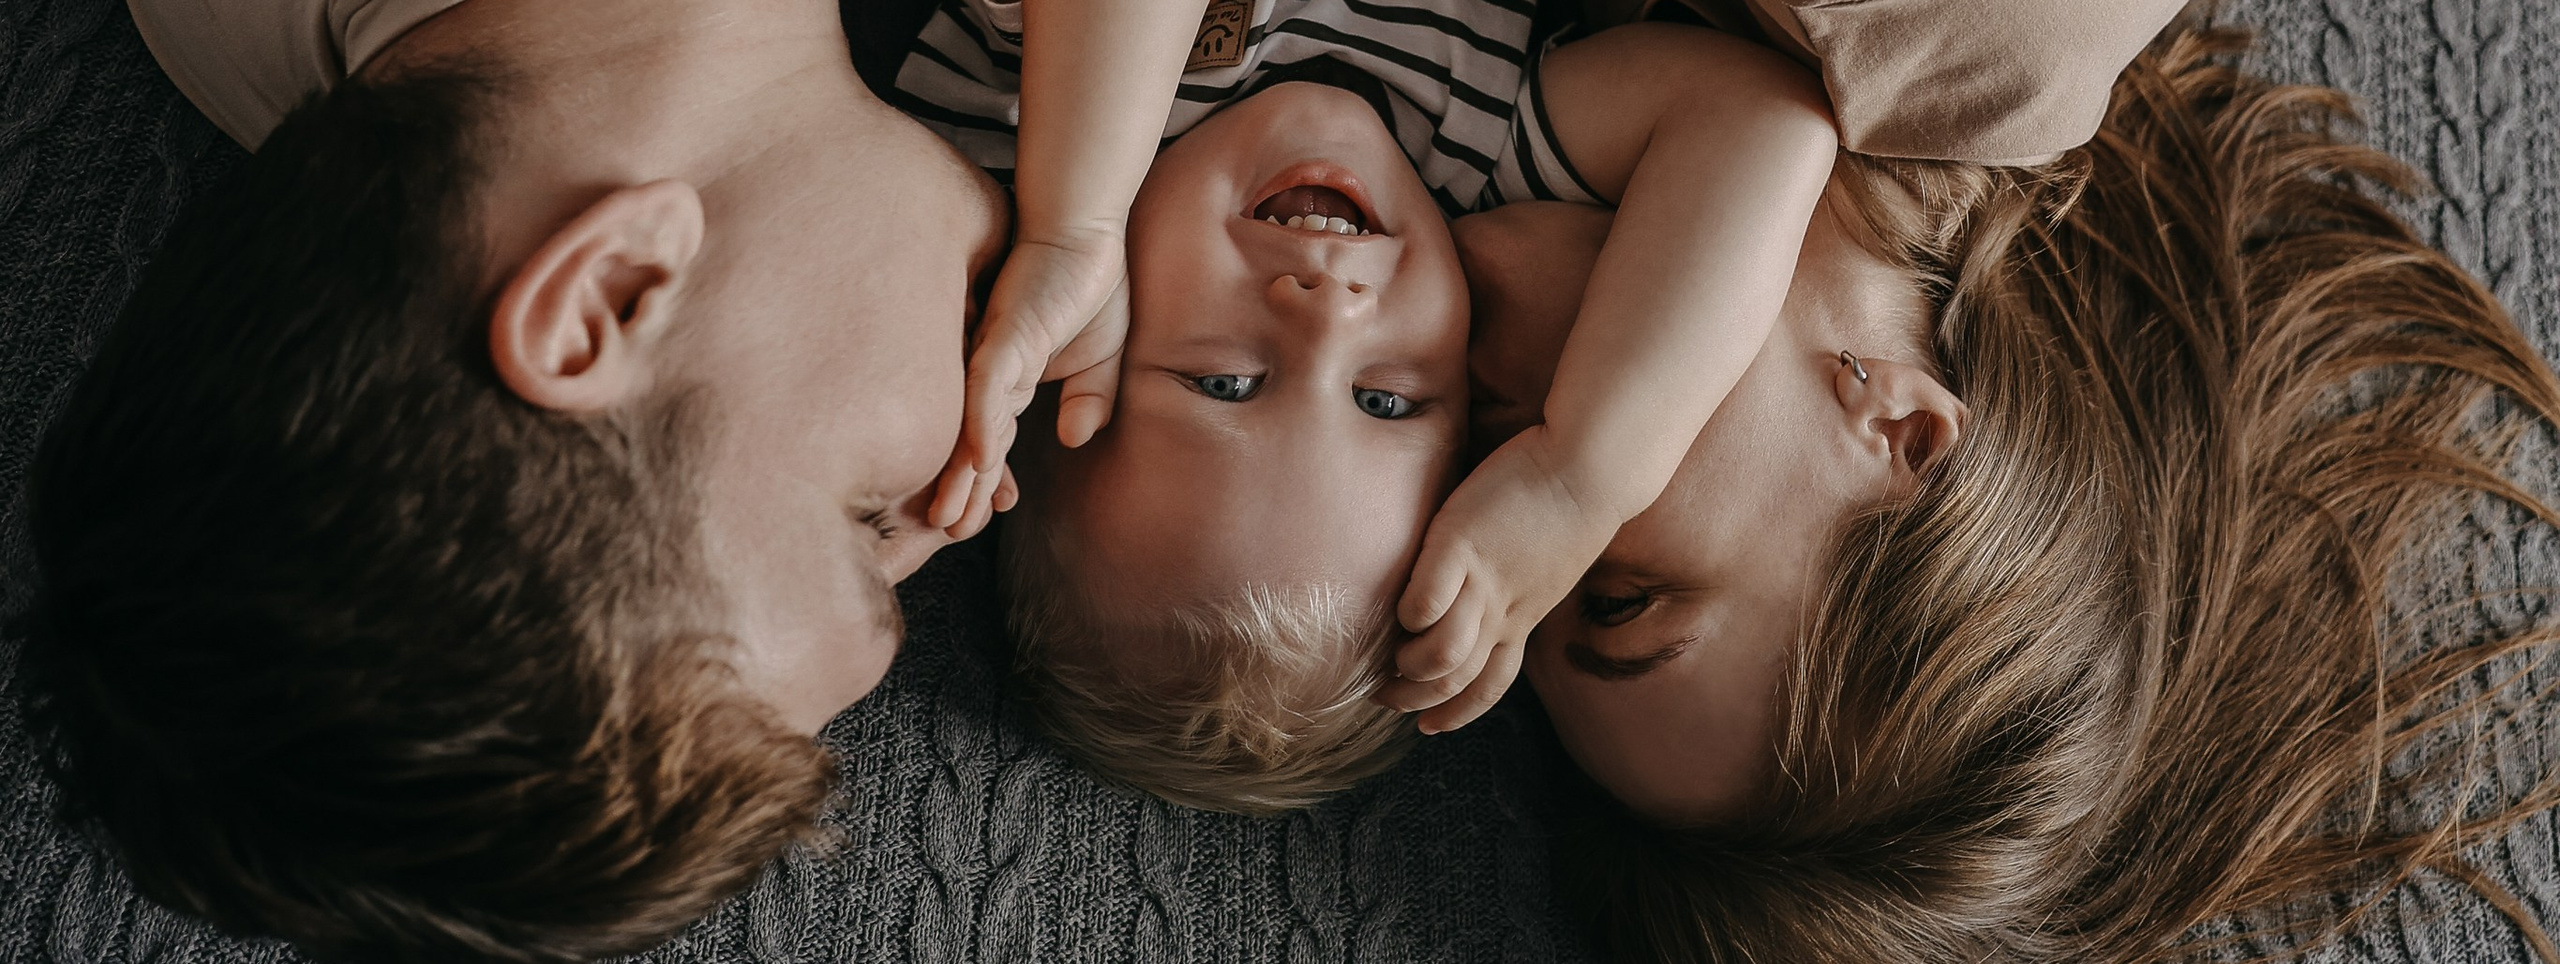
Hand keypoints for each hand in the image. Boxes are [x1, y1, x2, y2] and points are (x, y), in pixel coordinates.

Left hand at [928, 229, 1131, 539]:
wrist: (1086, 229)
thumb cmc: (1088, 283)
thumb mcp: (1102, 358)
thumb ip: (1090, 399)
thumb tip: (1074, 437)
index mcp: (1012, 379)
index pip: (996, 441)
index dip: (990, 480)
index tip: (992, 514)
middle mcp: (992, 372)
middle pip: (971, 443)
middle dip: (961, 492)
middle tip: (948, 534)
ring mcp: (993, 355)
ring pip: (970, 425)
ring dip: (960, 475)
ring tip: (947, 518)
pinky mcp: (1003, 334)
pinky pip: (988, 386)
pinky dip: (981, 424)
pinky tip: (979, 461)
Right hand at [1379, 426, 1627, 732]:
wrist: (1591, 466)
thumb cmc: (1566, 504)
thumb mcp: (1545, 566)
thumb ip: (1514, 587)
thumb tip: (1485, 597)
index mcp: (1523, 618)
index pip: (1490, 685)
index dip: (1456, 713)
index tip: (1428, 726)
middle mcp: (1505, 611)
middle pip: (1457, 679)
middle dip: (1416, 699)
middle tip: (1383, 695)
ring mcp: (1485, 581)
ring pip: (1444, 654)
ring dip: (1411, 665)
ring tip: (1388, 656)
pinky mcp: (1463, 543)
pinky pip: (1430, 599)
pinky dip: (1411, 615)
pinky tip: (1402, 609)